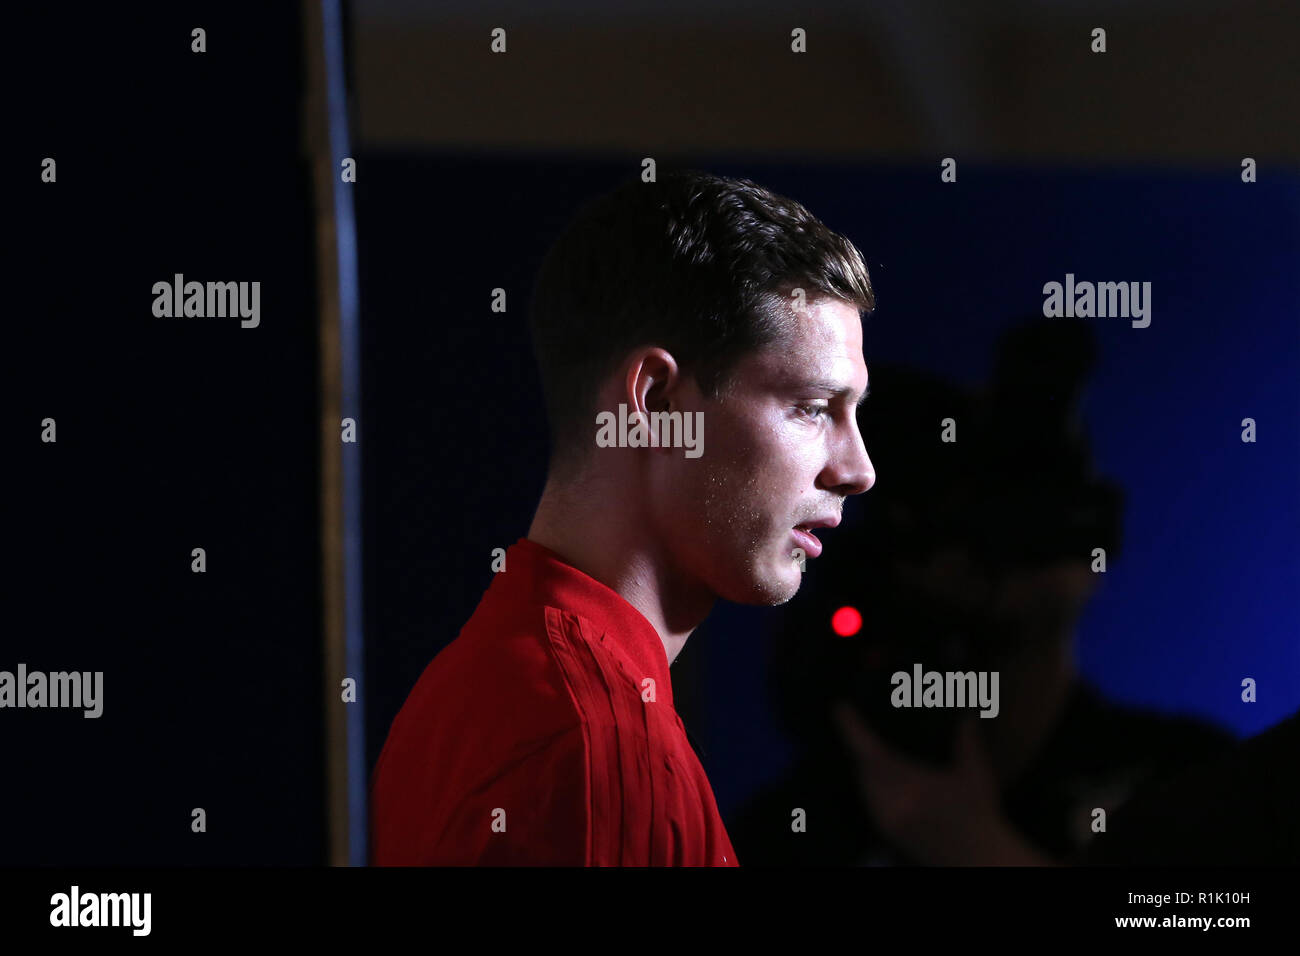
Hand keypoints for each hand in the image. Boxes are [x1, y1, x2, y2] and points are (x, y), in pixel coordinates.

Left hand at [831, 701, 1054, 865]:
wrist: (975, 859)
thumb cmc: (978, 816)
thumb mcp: (976, 775)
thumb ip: (967, 742)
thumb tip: (966, 716)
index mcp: (911, 784)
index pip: (869, 752)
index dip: (851, 729)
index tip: (839, 708)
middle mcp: (893, 802)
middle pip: (861, 766)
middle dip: (857, 745)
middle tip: (853, 722)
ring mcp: (888, 819)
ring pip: (862, 784)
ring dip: (862, 765)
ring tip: (866, 746)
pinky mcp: (888, 831)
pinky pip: (868, 801)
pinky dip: (868, 785)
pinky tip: (878, 777)